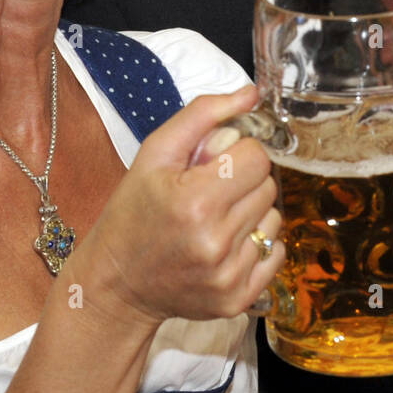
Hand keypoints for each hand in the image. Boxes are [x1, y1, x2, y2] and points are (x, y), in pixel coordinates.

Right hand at [79, 85, 283, 325]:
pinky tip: (224, 246)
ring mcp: (228, 275)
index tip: (212, 164)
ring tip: (215, 220)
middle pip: (267, 186)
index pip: (257, 157)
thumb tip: (251, 93)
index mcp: (195, 201)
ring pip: (274, 219)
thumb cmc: (133, 211)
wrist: (117, 283)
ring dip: (251, 213)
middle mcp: (215, 242)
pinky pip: (276, 254)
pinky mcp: (237, 299)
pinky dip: (256, 245)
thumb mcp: (154, 153)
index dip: (236, 153)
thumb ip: (203, 115)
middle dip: (243, 181)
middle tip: (209, 192)